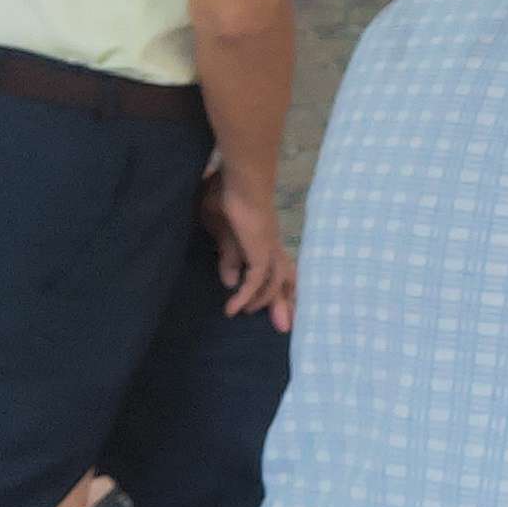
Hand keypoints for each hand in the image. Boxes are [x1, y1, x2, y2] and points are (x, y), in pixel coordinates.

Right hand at [202, 176, 294, 325]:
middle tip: (284, 326)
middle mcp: (271, 244)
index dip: (283, 284)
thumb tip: (231, 282)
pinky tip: (234, 308)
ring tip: (244, 314)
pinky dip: (246, 296)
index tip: (283, 303)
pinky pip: (256, 281)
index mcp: (264, 236)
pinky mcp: (260, 251)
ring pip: (275, 283)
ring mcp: (268, 247)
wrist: (239, 180)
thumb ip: (229, 255)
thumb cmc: (226, 194)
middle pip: (285, 278)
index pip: (280, 265)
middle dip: (284, 301)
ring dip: (263, 302)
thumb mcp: (222, 229)